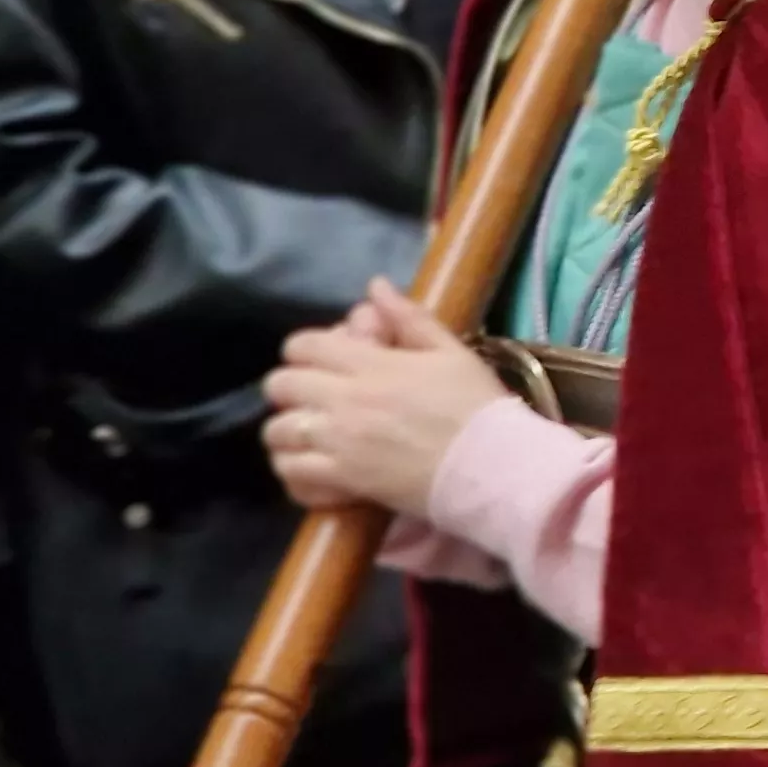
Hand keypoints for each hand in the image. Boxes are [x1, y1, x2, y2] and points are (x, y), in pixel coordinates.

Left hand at [263, 281, 504, 518]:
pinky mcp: (342, 480)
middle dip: (290, 387)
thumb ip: (409, 317)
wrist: (491, 465)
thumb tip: (376, 286)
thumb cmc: (476, 405)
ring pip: (276, 432)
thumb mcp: (451, 351)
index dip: (305, 350)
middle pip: (279, 386)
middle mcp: (344, 401)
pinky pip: (291, 474)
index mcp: (370, 365)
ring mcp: (339, 443)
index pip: (303, 346)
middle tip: (313, 397)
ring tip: (309, 436)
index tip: (322, 361)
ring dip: (288, 431)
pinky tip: (312, 468)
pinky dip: (294, 471)